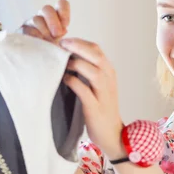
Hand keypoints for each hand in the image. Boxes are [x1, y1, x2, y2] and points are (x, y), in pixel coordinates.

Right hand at [19, 0, 70, 44]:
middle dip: (53, 21)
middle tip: (57, 34)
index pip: (62, 4)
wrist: (40, 57)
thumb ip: (63, 33)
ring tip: (48, 41)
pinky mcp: (22, 30)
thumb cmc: (54, 47)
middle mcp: (44, 16)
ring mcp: (31, 22)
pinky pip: (26, 29)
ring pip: (36, 19)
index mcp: (57, 16)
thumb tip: (63, 30)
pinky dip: (34, 36)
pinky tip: (39, 41)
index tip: (66, 24)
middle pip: (47, 9)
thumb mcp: (63, 41)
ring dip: (44, 31)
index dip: (64, 11)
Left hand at [60, 38, 125, 158]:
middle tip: (61, 44)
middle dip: (78, 47)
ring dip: (76, 64)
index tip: (64, 40)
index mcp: (109, 72)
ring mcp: (104, 94)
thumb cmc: (100, 108)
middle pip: (96, 56)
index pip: (96, 50)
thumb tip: (67, 56)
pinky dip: (74, 83)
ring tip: (61, 62)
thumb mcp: (98, 85)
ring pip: (93, 72)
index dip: (80, 42)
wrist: (112, 133)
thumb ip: (88, 71)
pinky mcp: (96, 108)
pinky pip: (85, 91)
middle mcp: (109, 80)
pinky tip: (64, 79)